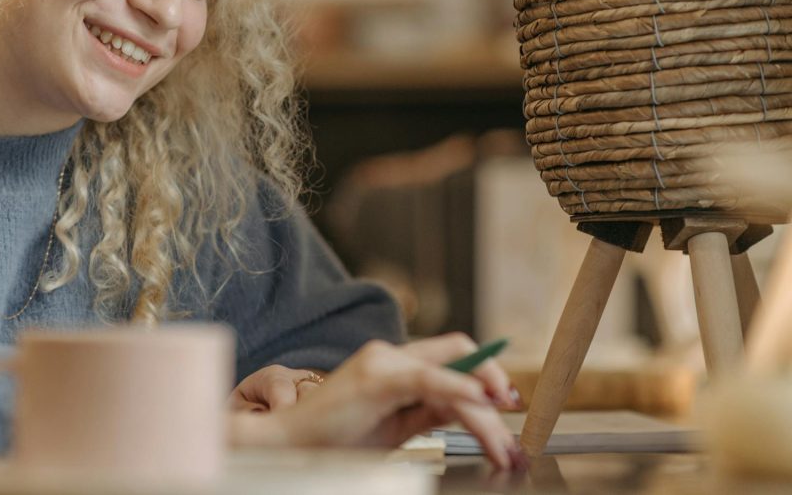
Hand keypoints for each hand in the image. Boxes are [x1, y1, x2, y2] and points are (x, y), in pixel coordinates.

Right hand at [230, 333, 524, 470]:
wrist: (288, 445)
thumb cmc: (334, 440)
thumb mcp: (395, 426)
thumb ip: (431, 410)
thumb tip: (472, 407)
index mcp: (396, 365)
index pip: (454, 356)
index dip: (487, 374)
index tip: (508, 405)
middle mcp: (390, 354)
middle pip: (461, 355)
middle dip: (496, 389)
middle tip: (513, 438)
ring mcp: (382, 362)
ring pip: (452, 371)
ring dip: (485, 409)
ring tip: (501, 447)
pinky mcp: (375, 378)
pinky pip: (428, 379)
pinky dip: (459, 388)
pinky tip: (480, 402)